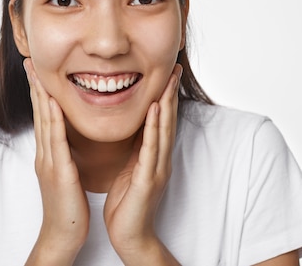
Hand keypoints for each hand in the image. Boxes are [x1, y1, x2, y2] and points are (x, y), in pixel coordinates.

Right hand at [23, 59, 88, 265]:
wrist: (63, 234)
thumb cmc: (68, 206)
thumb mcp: (64, 174)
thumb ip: (63, 155)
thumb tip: (65, 139)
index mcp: (48, 154)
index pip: (43, 116)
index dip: (39, 92)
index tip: (37, 70)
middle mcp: (44, 154)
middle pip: (39, 113)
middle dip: (35, 86)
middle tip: (30, 61)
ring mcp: (49, 162)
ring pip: (44, 121)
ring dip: (41, 95)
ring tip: (37, 72)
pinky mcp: (58, 172)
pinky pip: (56, 141)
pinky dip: (54, 119)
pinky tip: (55, 102)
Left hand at [103, 64, 181, 264]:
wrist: (129, 236)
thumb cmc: (127, 204)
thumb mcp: (131, 169)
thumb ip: (135, 150)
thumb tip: (133, 128)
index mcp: (153, 156)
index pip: (161, 120)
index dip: (164, 95)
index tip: (165, 72)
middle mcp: (160, 159)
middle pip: (168, 119)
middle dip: (170, 92)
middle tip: (174, 65)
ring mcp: (157, 169)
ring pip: (163, 129)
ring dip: (167, 102)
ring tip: (168, 78)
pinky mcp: (148, 179)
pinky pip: (152, 149)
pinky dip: (154, 127)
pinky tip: (156, 109)